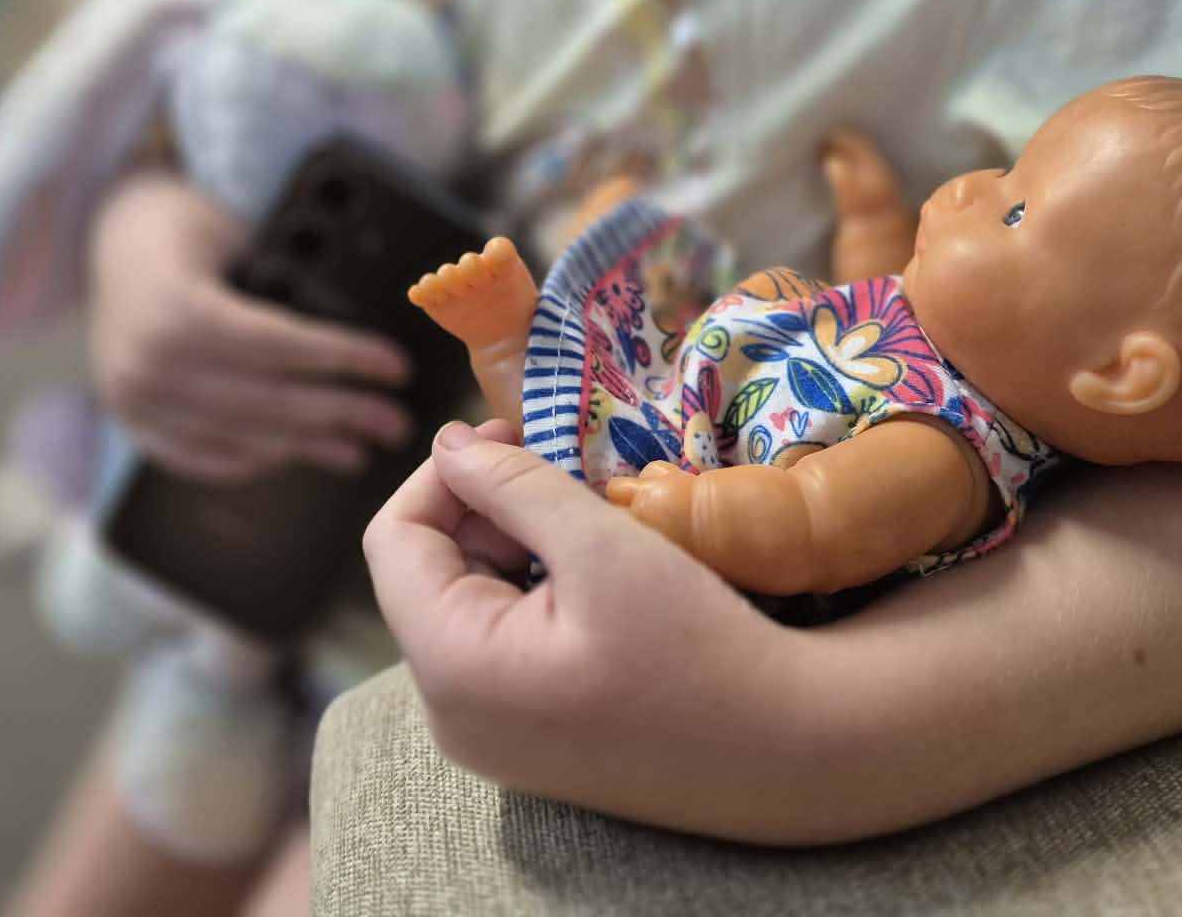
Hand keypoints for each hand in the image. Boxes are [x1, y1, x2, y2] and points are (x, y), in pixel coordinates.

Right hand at [89, 170, 411, 481]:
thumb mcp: (233, 231)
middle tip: (394, 421)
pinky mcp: (130, 420)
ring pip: (239, 436)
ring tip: (357, 449)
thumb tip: (356, 333)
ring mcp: (135, 400)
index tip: (394, 367)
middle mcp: (151, 364)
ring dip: (307, 447)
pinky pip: (199, 457)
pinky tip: (291, 456)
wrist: (111, 234)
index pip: (278, 346)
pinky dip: (250, 460)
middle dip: (341, 413)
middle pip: (268, 402)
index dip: (343, 359)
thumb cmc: (185, 225)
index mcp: (179, 309)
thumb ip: (281, 279)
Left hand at [363, 421, 804, 829]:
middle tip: (562, 470)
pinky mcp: (529, 744)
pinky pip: (499, 648)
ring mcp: (489, 738)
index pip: (393, 541)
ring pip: (465, 607)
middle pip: (425, 575)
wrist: (788, 751)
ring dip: (510, 547)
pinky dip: (531, 593)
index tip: (512, 430)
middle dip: (483, 509)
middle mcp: (452, 715)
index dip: (443, 472)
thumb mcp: (601, 546)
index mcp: (453, 666)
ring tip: (583, 517)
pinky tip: (593, 575)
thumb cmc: (697, 646)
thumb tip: (448, 442)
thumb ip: (513, 485)